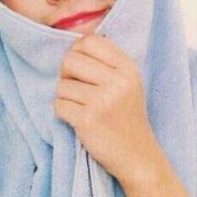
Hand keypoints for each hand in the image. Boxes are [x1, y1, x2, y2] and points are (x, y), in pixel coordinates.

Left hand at [54, 34, 162, 185]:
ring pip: (61, 85)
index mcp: (127, 68)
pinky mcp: (87, 120)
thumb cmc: (126, 116)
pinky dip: (64, 113)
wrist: (137, 155)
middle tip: (77, 89)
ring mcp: (102, 101)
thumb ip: (107, 61)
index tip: (80, 68)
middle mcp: (117, 81)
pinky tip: (80, 120)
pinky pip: (59, 105)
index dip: (77, 52)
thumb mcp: (128, 82)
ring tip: (83, 108)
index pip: (89, 41)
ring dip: (66, 97)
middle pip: (70, 60)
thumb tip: (76, 41)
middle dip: (66, 74)